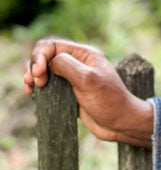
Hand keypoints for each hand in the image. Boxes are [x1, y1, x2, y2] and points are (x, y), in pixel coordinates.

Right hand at [23, 39, 153, 146]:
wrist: (121, 124)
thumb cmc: (109, 101)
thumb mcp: (88, 79)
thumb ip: (66, 65)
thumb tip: (47, 62)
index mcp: (84, 54)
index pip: (52, 46)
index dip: (39, 56)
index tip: (39, 74)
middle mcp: (78, 63)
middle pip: (45, 56)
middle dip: (34, 67)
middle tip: (34, 83)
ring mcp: (73, 78)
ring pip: (45, 71)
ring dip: (33, 77)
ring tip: (29, 89)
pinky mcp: (70, 93)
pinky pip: (49, 86)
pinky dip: (38, 89)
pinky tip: (32, 95)